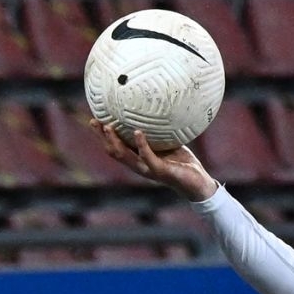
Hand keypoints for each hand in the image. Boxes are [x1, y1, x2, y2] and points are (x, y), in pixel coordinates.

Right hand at [89, 118, 218, 200]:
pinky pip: (147, 157)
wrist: (200, 183)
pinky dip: (141, 145)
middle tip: (94, 121)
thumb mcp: (168, 144)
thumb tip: (154, 109)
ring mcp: (149, 169)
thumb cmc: (183, 162)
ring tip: (108, 126)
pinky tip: (137, 133)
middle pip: (114, 151)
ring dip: (114, 141)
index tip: (94, 119)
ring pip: (125, 156)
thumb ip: (159, 131)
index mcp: (138, 159)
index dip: (102, 135)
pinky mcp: (161, 171)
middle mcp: (140, 165)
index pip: (115, 147)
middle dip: (102, 137)